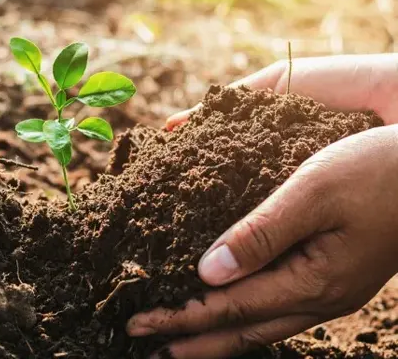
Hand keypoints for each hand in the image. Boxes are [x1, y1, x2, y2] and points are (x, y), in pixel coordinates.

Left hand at [127, 54, 397, 358]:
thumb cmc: (376, 171)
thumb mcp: (313, 192)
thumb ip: (261, 233)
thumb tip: (207, 271)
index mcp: (313, 281)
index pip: (227, 309)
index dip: (179, 317)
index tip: (137, 323)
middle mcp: (320, 299)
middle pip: (241, 331)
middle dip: (189, 339)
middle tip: (144, 340)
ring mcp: (330, 294)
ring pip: (261, 327)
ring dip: (214, 334)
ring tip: (178, 338)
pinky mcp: (334, 279)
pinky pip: (278, 309)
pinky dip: (243, 316)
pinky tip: (229, 308)